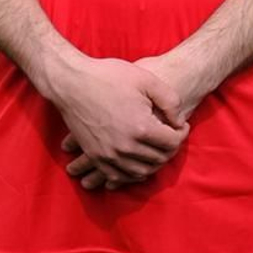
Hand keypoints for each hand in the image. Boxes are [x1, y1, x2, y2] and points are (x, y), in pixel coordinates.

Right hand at [51, 57, 189, 191]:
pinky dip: (132, 174)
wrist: (71, 83)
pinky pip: (119, 176)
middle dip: (170, 148)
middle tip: (170, 136)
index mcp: (141, 128)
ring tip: (156, 149)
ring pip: (141, 172)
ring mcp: (109, 155)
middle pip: (159, 159)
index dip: (181, 133)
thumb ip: (170, 100)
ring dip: (154, 163)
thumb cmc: (108, 76)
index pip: (173, 143)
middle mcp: (126, 147)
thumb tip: (179, 121)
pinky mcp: (96, 156)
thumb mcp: (146, 79)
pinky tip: (138, 164)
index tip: (181, 125)